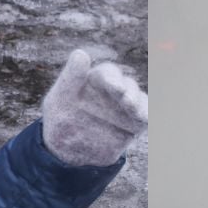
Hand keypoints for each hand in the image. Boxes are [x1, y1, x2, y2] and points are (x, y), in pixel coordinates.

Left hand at [41, 50, 147, 165]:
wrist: (67, 154)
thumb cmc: (59, 121)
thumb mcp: (59, 101)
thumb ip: (70, 78)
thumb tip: (80, 53)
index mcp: (95, 81)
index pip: (107, 74)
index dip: (112, 78)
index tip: (115, 88)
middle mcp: (113, 91)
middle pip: (128, 86)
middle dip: (130, 93)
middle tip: (127, 102)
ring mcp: (124, 107)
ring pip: (139, 100)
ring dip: (140, 105)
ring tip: (138, 114)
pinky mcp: (133, 125)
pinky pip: (145, 117)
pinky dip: (148, 116)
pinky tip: (146, 119)